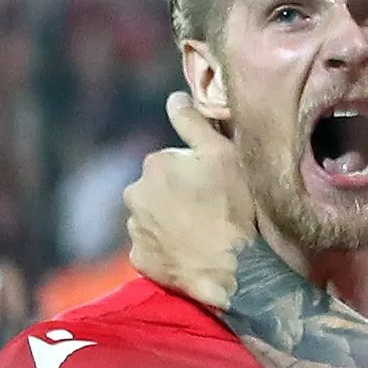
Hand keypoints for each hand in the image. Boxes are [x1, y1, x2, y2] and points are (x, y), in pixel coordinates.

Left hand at [124, 93, 257, 309]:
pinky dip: (165, 248)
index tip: (215, 187)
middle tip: (209, 211)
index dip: (195, 172)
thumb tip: (174, 97)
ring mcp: (135, 229)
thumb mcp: (222, 155)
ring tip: (200, 234)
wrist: (232, 269)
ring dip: (169, 222)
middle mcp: (135, 193)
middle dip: (177, 196)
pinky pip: (151, 247)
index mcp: (154, 163)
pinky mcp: (139, 259)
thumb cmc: (232, 208)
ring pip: (152, 217)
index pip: (172, 160)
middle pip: (158, 189)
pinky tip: (189, 252)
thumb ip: (193, 122)